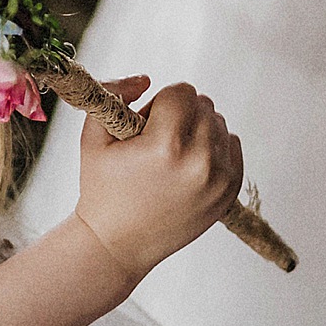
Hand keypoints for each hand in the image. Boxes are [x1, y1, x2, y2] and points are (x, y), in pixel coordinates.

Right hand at [74, 75, 243, 282]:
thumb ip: (114, 93)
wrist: (117, 246)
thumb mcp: (93, 138)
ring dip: (197, 130)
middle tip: (156, 141)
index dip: (160, 102)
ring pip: (219, 124)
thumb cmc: (101, 190)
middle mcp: (199, 161)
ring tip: (171, 157)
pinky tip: (188, 166)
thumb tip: (146, 79)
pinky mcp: (230, 191)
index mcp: (165, 146)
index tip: (146, 124)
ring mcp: (219, 179)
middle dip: (179, 114)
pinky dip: (213, 148)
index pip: (182, 92)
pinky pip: (232, 146)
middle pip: (203, 105)